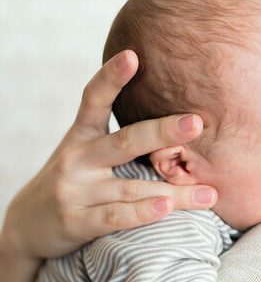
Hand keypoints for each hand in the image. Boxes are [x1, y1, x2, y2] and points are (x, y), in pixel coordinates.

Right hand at [1, 50, 216, 261]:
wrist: (28, 225)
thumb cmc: (73, 183)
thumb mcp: (85, 154)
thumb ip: (118, 140)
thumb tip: (174, 125)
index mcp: (81, 136)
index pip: (94, 100)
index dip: (111, 77)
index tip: (133, 56)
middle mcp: (77, 158)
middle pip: (125, 142)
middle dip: (163, 132)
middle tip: (196, 122)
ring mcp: (76, 190)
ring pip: (132, 187)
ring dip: (175, 191)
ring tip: (210, 193)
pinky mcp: (77, 221)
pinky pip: (116, 216)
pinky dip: (143, 212)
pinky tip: (167, 207)